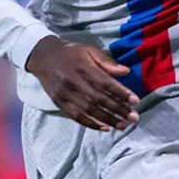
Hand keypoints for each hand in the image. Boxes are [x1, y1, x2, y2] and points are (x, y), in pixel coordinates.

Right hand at [25, 36, 140, 130]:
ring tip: (123, 126)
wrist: (43, 56)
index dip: (121, 93)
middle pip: (99, 99)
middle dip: (118, 110)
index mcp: (83, 67)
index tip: (135, 101)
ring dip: (108, 120)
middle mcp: (74, 82)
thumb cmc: (71, 52)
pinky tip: (105, 128)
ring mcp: (65, 94)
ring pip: (89, 110)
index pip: (105, 83)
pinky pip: (76, 116)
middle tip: (134, 118)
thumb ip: (107, 61)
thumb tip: (126, 72)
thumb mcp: (89, 49)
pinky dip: (91, 124)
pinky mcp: (59, 102)